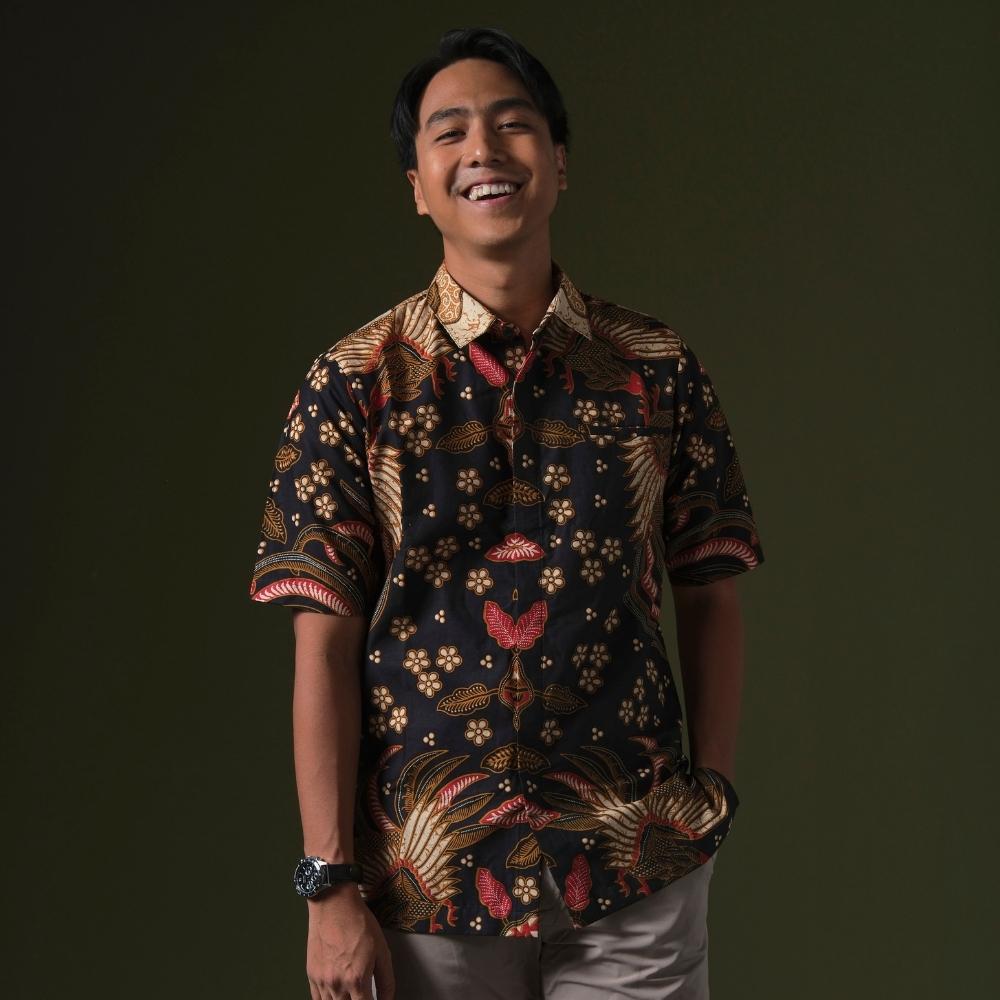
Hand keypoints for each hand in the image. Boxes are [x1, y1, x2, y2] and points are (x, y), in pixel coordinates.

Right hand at [305, 884, 394, 999]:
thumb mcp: (382, 949)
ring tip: (351, 993)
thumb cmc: (358, 922)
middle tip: (363, 994)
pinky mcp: (311, 974)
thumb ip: (386, 979)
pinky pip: (317, 999)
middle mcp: (337, 984)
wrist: (333, 903)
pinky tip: (336, 995)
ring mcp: (322, 980)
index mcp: (356, 979)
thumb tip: (388, 999)